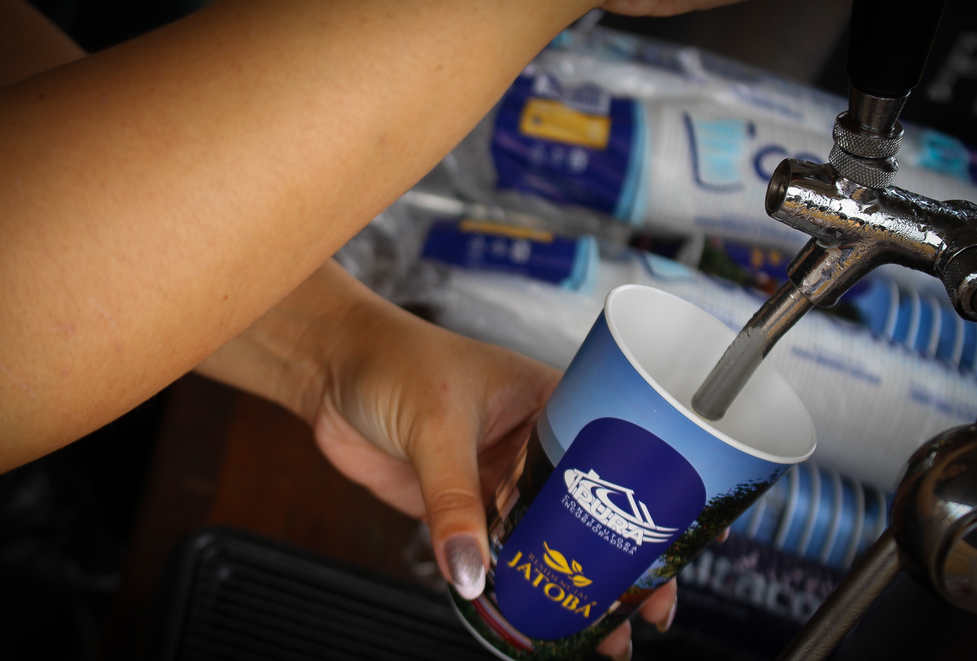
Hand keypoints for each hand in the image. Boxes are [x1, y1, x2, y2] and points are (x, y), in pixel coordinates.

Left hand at [196, 260, 679, 655]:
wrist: (330, 368)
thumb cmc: (392, 361)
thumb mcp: (435, 425)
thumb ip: (453, 500)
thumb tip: (473, 573)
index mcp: (552, 403)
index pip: (616, 460)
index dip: (647, 512)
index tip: (666, 559)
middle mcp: (534, 443)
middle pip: (586, 510)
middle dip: (612, 563)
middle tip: (634, 619)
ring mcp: (497, 476)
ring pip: (543, 537)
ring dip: (564, 580)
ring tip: (592, 634)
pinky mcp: (460, 502)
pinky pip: (493, 549)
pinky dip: (510, 580)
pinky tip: (526, 612)